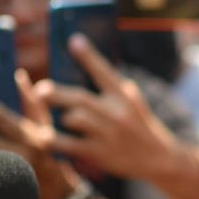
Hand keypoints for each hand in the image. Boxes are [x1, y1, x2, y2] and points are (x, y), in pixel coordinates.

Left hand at [34, 34, 184, 181]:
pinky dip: (54, 140)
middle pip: (80, 98)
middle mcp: (116, 113)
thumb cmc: (139, 125)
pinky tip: (46, 137)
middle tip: (40, 90)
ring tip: (50, 119)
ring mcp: (108, 134)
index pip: (105, 72)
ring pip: (74, 119)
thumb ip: (113, 88)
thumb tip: (84, 69)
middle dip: (56, 93)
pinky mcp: (100, 153)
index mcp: (124, 96)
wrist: (158, 158)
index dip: (89, 56)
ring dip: (60, 118)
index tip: (74, 40)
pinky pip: (69, 145)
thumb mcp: (133, 101)